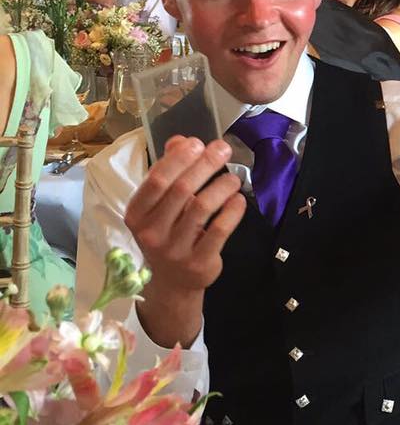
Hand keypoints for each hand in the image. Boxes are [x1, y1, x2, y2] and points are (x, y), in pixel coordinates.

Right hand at [125, 136, 245, 346]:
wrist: (173, 283)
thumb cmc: (167, 233)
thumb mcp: (160, 205)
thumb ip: (169, 171)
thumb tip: (180, 141)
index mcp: (137, 215)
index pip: (156, 181)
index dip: (179, 159)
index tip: (198, 143)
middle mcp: (151, 233)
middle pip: (181, 190)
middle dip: (205, 164)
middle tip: (223, 149)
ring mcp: (175, 250)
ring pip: (202, 208)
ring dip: (222, 186)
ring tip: (233, 178)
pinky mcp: (199, 263)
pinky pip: (220, 230)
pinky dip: (232, 210)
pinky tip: (238, 199)